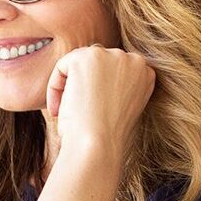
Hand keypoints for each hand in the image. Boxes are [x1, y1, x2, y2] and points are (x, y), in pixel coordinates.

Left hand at [44, 46, 154, 169]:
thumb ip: (116, 88)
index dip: (98, 90)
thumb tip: (95, 80)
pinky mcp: (88, 57)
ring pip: (79, 62)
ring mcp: (112, 56)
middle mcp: (134, 60)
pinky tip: (59, 108)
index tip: (90, 112)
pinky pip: (63, 66)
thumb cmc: (106, 137)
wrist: (98, 144)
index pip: (115, 70)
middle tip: (75, 112)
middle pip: (98, 62)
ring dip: (69, 85)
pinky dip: (55, 86)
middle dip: (83, 84)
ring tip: (65, 111)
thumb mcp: (120, 108)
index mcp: (146, 74)